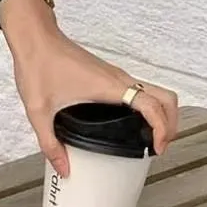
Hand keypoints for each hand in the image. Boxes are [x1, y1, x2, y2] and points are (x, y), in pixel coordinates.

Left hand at [1, 0, 178, 176]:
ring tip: (150, 138)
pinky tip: (130, 123)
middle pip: (165, 97)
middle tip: (160, 145)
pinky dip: (147, 106)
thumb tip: (64, 169)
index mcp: (109, 87)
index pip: (152, 105)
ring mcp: (115, 75)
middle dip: (171, 122)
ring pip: (154, 92)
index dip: (163, 128)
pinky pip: (138, 90)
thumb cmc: (38, 65)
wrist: (35, 37)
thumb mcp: (39, 110)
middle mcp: (119, 79)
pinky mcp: (108, 74)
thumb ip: (50, 143)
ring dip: (161, 113)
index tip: (158, 148)